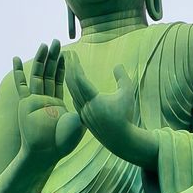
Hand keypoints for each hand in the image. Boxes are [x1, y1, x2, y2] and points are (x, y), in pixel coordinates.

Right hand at [13, 40, 83, 162]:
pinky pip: (21, 85)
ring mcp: (34, 100)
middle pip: (49, 73)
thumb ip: (82, 109)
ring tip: (44, 45)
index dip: (63, 65)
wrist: (47, 153)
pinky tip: (16, 59)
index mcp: (57, 102)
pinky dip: (18, 72)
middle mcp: (45, 99)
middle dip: (53, 57)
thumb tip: (94, 102)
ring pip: (37, 75)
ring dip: (40, 60)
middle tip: (57, 41)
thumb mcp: (78, 122)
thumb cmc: (63, 142)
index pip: (60, 79)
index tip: (66, 52)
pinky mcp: (25, 103)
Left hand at [65, 52, 156, 167]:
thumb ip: (122, 78)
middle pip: (72, 84)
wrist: (121, 139)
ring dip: (68, 78)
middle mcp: (85, 107)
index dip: (75, 65)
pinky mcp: (83, 118)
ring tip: (67, 67)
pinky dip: (72, 90)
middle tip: (65, 54)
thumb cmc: (126, 115)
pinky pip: (74, 100)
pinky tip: (72, 84)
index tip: (72, 54)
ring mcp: (82, 113)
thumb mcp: (127, 94)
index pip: (80, 79)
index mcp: (94, 100)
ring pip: (72, 92)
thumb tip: (117, 65)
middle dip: (68, 68)